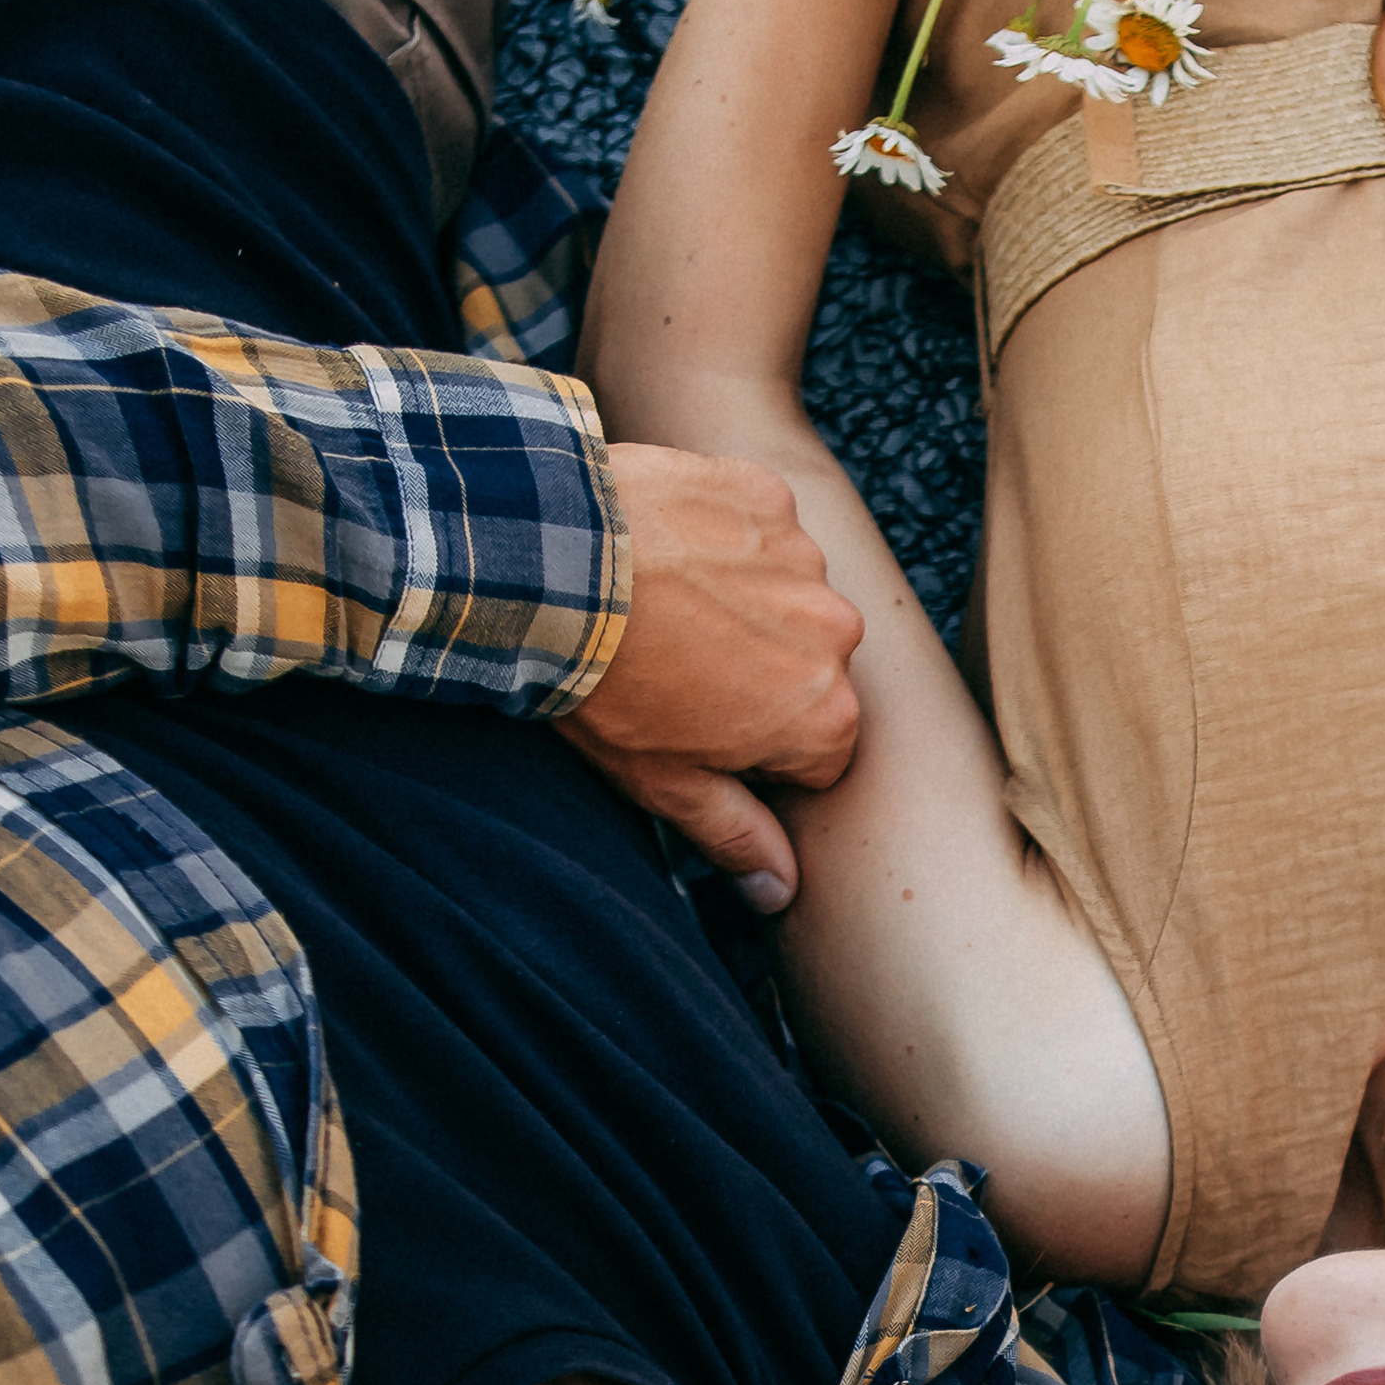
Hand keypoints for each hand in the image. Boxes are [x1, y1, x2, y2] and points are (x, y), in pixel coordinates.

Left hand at [563, 444, 864, 909]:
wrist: (549, 570)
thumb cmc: (603, 688)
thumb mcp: (662, 782)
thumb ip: (734, 835)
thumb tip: (779, 889)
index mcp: (823, 719)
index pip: (816, 755)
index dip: (755, 752)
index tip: (698, 734)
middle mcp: (835, 634)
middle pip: (811, 671)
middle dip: (760, 674)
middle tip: (674, 669)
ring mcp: (804, 558)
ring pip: (788, 596)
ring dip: (744, 603)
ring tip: (665, 607)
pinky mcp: (766, 495)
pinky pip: (762, 527)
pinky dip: (724, 538)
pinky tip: (665, 550)